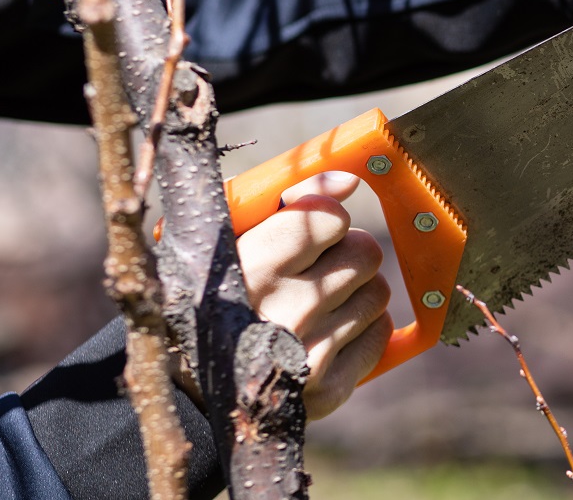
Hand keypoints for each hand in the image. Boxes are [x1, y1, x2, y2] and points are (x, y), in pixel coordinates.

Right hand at [236, 172, 391, 419]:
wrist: (192, 388)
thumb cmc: (217, 294)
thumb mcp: (231, 237)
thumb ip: (287, 198)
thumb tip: (349, 182)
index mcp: (251, 268)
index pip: (331, 218)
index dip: (327, 221)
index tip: (311, 234)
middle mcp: (282, 313)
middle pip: (365, 252)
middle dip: (346, 254)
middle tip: (318, 268)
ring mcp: (307, 355)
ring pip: (378, 292)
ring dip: (356, 292)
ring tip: (319, 303)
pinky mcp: (327, 390)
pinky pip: (380, 334)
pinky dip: (362, 329)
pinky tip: (327, 333)